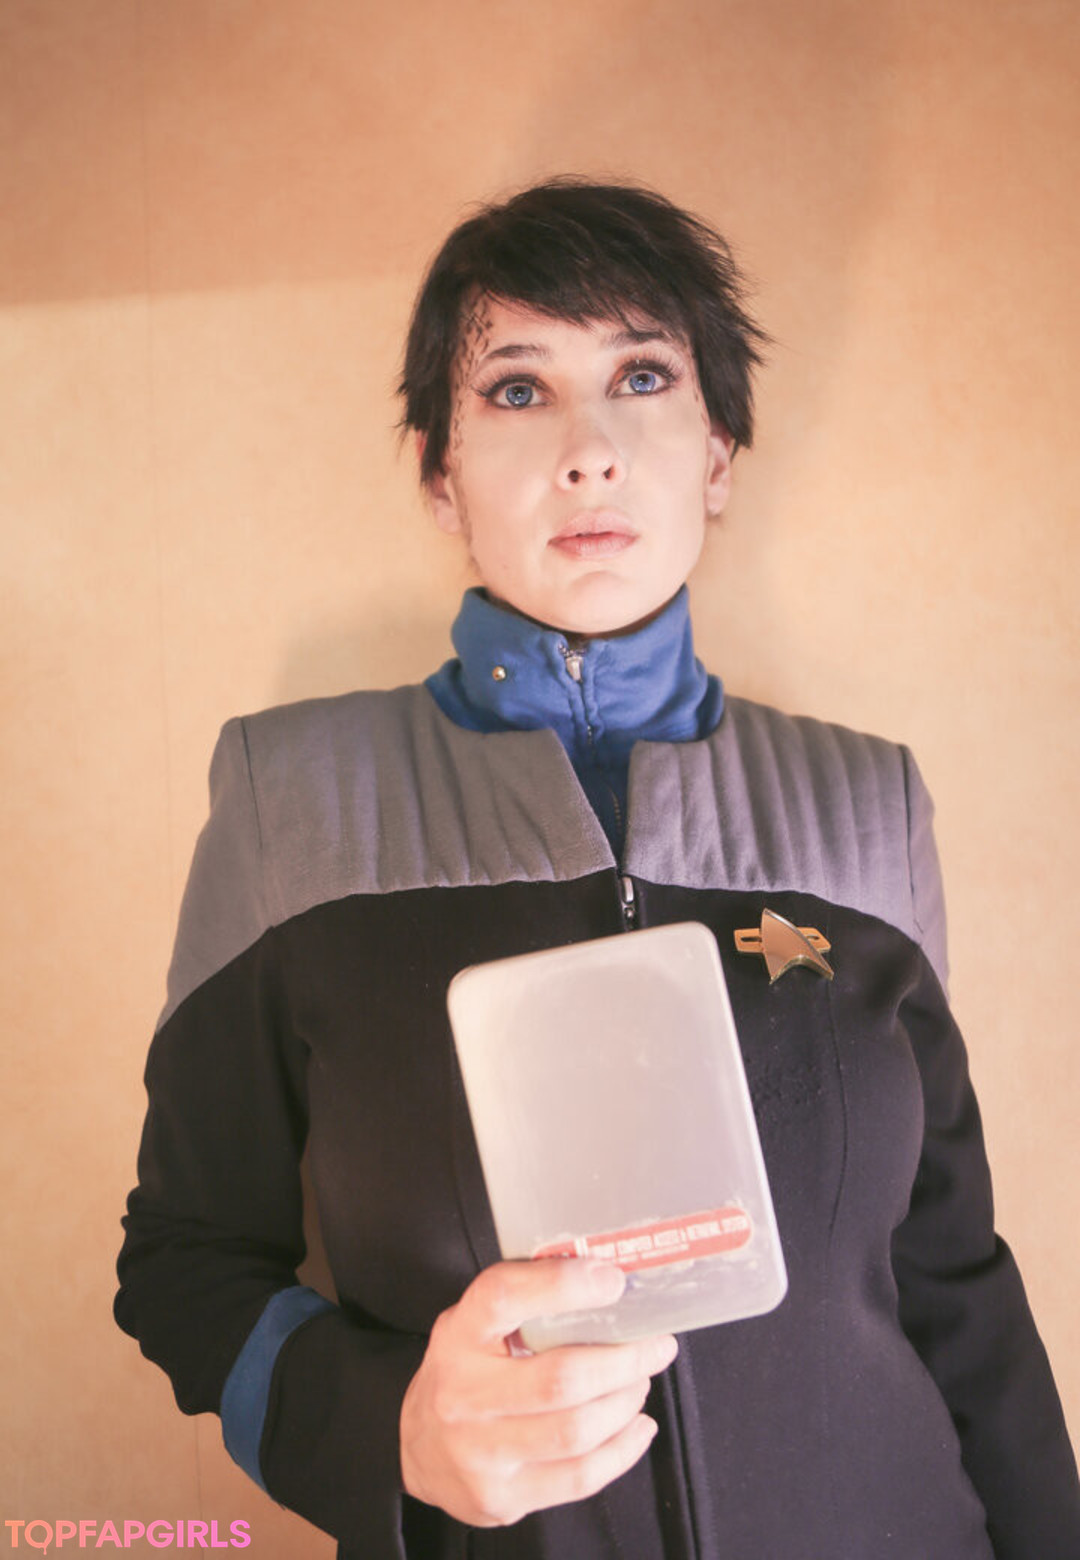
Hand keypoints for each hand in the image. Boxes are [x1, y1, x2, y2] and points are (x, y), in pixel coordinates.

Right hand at [399, 1258, 676, 1526]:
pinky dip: (622, 1450)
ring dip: (625, 1402)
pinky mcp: (502, 1497)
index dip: (562, 1286)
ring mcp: (480, 1453)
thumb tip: (608, 1281)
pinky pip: (579, 1477)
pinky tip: (637, 1427)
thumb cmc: (464, 1371)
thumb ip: (526, 1304)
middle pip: (560, 1378)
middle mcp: (463, 1395)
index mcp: (458, 1335)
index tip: (613, 1280)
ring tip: (639, 1382)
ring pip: (577, 1431)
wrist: (418, 1448)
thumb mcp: (475, 1324)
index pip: (504, 1298)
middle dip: (623, 1359)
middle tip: (655, 1345)